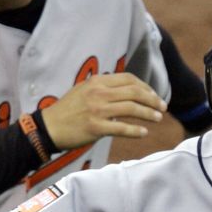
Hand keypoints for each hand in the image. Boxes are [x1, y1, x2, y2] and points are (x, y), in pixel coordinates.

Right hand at [40, 73, 165, 148]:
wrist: (49, 127)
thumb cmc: (68, 110)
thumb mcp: (84, 90)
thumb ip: (103, 88)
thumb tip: (125, 93)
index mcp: (98, 81)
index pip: (129, 79)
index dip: (145, 87)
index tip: (153, 95)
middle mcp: (99, 93)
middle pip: (134, 92)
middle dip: (152, 99)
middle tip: (162, 107)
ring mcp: (97, 110)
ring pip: (131, 109)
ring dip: (148, 114)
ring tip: (158, 118)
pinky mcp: (95, 127)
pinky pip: (121, 128)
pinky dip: (135, 131)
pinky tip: (144, 133)